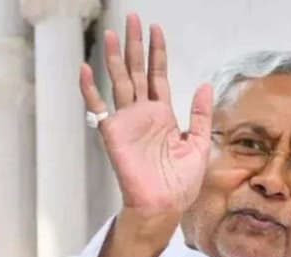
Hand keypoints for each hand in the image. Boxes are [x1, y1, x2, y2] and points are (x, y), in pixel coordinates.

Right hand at [79, 13, 212, 221]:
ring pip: (119, 81)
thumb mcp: (200, 144)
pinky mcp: (113, 132)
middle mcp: (143, 114)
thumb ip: (201, 115)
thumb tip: (204, 85)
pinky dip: (90, 88)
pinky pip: (98, 107)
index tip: (156, 29)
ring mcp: (127, 121)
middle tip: (132, 18)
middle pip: (138, 71)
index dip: (157, 53)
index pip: (158, 77)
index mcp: (164, 116)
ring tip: (113, 33)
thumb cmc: (181, 182)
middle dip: (136, 45)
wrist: (165, 204)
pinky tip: (86, 68)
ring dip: (116, 57)